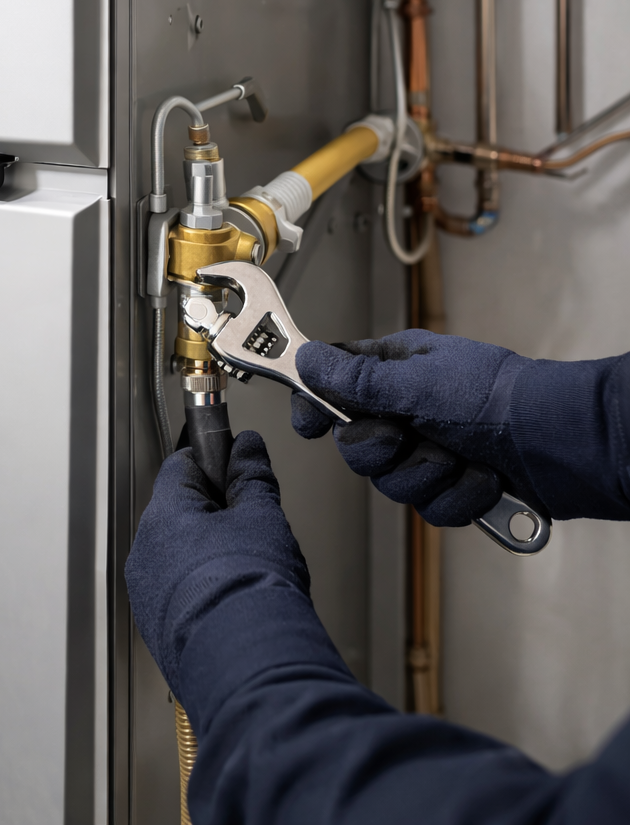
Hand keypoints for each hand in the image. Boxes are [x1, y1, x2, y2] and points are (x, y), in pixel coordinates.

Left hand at [124, 431, 311, 697]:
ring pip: (179, 559)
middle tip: (253, 530)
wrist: (248, 668)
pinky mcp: (158, 631)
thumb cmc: (251, 593)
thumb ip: (252, 476)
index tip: (238, 471)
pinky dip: (204, 594)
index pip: (182, 466)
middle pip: (180, 514)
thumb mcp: (262, 518)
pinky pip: (180, 596)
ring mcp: (147, 595)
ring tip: (249, 574)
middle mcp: (145, 553)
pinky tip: (236, 606)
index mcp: (164, 515)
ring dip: (209, 558)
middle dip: (216, 517)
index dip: (215, 464)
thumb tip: (247, 448)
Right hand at [291, 330, 541, 526]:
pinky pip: (430, 506)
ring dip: (427, 476)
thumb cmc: (497, 397)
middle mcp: (410, 408)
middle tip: (403, 438)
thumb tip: (307, 360)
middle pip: (357, 444)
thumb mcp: (417, 383)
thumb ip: (357, 380)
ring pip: (392, 482)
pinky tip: (481, 478)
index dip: (316, 404)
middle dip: (382, 451)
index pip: (336, 383)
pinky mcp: (456, 484)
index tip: (308, 423)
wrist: (560, 443)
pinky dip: (457, 496)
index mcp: (397, 368)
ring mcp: (433, 448)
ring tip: (459, 458)